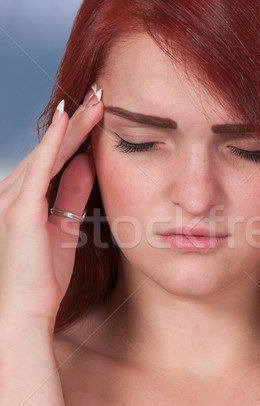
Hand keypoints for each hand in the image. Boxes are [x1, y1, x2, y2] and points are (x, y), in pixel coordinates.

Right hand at [0, 86, 102, 327]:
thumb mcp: (65, 226)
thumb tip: (89, 161)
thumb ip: (73, 192)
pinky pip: (40, 170)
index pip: (54, 157)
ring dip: (72, 126)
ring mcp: (12, 199)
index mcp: (25, 198)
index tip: (99, 111)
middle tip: (101, 94)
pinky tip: (69, 120)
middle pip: (52, 149)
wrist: (26, 312)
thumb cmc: (43, 276)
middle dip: (77, 121)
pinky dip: (55, 144)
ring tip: (98, 101)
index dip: (76, 133)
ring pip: (48, 153)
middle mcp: (12, 192)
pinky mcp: (19, 211)